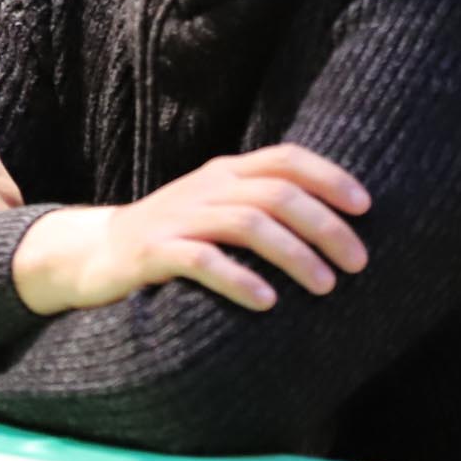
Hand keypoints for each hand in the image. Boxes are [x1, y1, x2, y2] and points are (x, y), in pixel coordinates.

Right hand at [12, 145, 370, 315]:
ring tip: (325, 287)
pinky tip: (267, 302)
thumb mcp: (216, 208)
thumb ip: (261, 205)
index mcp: (224, 172)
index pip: (284, 158)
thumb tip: (340, 225)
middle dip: (324, 227)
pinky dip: (239, 279)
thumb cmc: (174, 236)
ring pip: (247, 224)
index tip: (366, 208)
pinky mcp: (152, 252)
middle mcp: (204, 188)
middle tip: (357, 263)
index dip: (329, 177)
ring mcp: (177, 218)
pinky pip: (201, 261)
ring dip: (294, 255)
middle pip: (275, 194)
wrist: (95, 253)